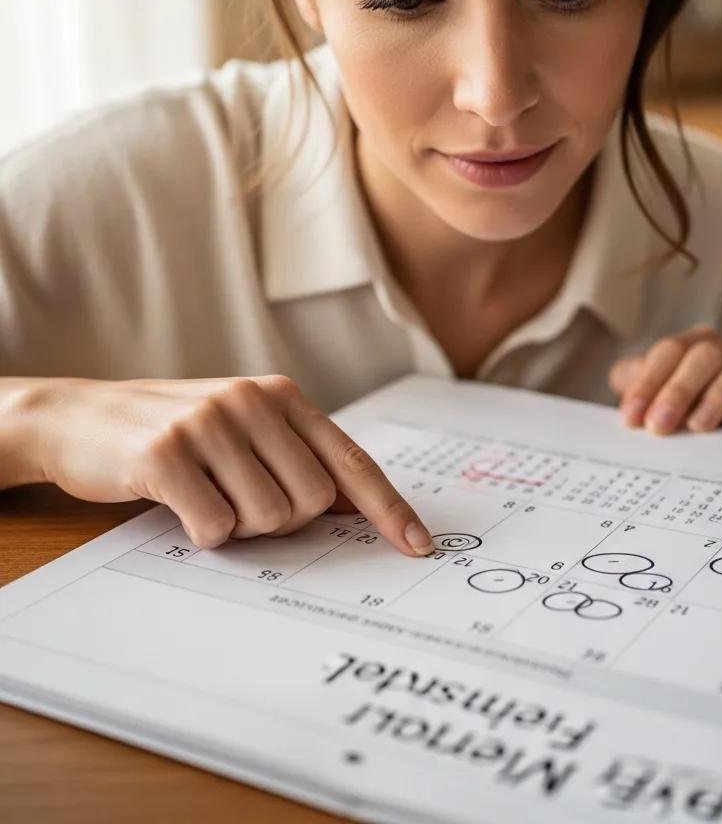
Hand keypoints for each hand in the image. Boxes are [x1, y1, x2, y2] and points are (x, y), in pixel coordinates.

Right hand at [26, 375, 434, 554]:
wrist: (82, 416)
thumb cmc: (178, 432)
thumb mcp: (245, 429)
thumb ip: (299, 458)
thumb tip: (357, 509)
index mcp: (283, 396)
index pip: (351, 462)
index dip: (387, 508)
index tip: (417, 546)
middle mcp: (253, 401)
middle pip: (313, 501)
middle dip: (283, 520)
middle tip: (240, 499)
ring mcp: (209, 423)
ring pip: (268, 517)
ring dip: (240, 526)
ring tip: (207, 493)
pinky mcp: (166, 453)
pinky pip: (216, 527)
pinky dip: (203, 533)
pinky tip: (180, 503)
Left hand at [608, 325, 721, 433]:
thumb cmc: (688, 407)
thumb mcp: (655, 396)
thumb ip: (633, 386)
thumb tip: (624, 394)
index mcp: (692, 344)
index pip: (668, 352)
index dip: (648, 383)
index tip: (632, 418)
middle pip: (704, 354)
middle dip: (678, 390)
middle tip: (660, 426)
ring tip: (701, 426)